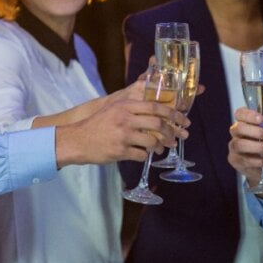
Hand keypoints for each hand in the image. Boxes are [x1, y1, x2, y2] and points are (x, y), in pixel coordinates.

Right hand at [55, 98, 186, 165]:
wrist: (77, 140)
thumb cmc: (97, 124)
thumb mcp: (114, 109)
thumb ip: (133, 108)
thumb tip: (158, 112)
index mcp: (125, 106)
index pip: (156, 107)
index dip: (174, 114)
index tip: (185, 120)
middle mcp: (125, 118)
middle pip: (158, 124)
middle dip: (172, 132)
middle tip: (178, 137)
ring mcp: (123, 135)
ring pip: (152, 141)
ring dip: (160, 146)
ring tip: (162, 148)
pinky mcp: (120, 151)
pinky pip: (141, 155)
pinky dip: (146, 156)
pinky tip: (144, 154)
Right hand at [227, 107, 262, 188]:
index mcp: (243, 121)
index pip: (240, 113)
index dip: (249, 115)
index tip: (262, 119)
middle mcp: (235, 133)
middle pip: (239, 128)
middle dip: (257, 132)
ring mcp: (233, 147)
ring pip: (241, 145)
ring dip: (260, 147)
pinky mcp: (235, 161)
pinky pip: (248, 161)